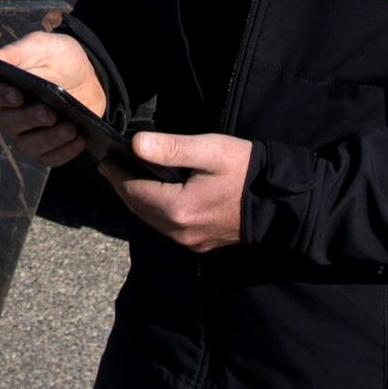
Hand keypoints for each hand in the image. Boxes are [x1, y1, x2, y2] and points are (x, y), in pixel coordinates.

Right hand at [0, 31, 108, 168]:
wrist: (91, 76)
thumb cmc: (61, 58)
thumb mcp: (42, 46)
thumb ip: (17, 52)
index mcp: (3, 83)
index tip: (18, 95)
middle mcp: (10, 111)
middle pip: (7, 122)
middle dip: (29, 119)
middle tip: (50, 113)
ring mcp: (28, 131)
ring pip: (27, 145)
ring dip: (48, 140)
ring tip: (71, 128)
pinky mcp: (47, 146)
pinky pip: (49, 157)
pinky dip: (64, 151)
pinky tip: (79, 139)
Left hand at [105, 133, 251, 251]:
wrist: (282, 201)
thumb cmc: (246, 170)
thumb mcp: (209, 150)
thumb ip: (171, 148)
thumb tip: (135, 144)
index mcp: (178, 208)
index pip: (133, 191)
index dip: (116, 174)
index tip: (105, 159)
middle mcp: (179, 231)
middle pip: (139, 209)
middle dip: (123, 187)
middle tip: (112, 167)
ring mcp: (190, 241)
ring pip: (151, 221)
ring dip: (137, 200)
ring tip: (129, 178)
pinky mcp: (201, 244)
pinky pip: (167, 228)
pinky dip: (154, 211)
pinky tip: (156, 196)